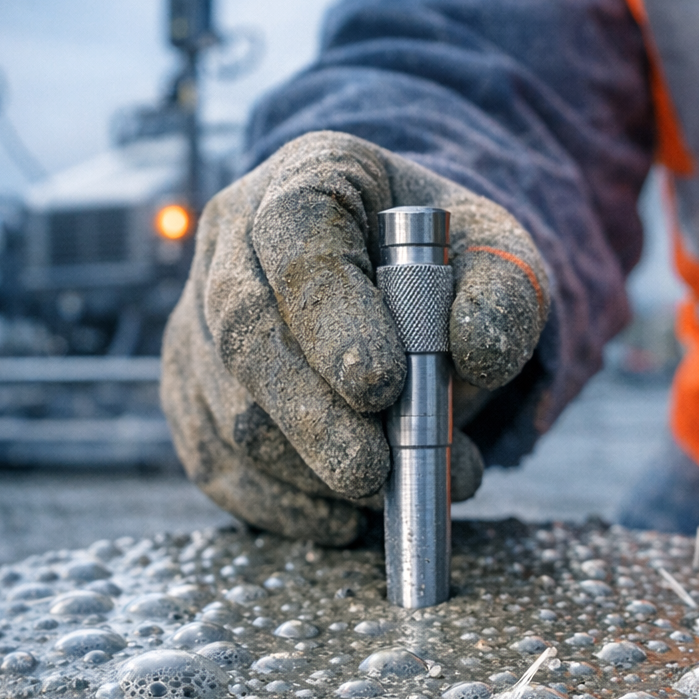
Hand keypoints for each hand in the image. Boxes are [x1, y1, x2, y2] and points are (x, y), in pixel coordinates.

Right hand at [161, 131, 548, 543]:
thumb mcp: (499, 255)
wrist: (403, 281)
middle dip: (312, 418)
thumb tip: (477, 356)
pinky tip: (340, 521)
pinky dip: (274, 503)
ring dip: (306, 468)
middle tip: (377, 473)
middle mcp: (234, 240)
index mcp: (309, 178)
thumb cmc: (445, 262)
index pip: (296, 237)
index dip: (331, 316)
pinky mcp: (193, 384)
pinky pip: (211, 458)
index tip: (382, 384)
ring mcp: (201, 314)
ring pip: (225, 406)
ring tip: (389, 493)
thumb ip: (505, 294)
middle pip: (245, 332)